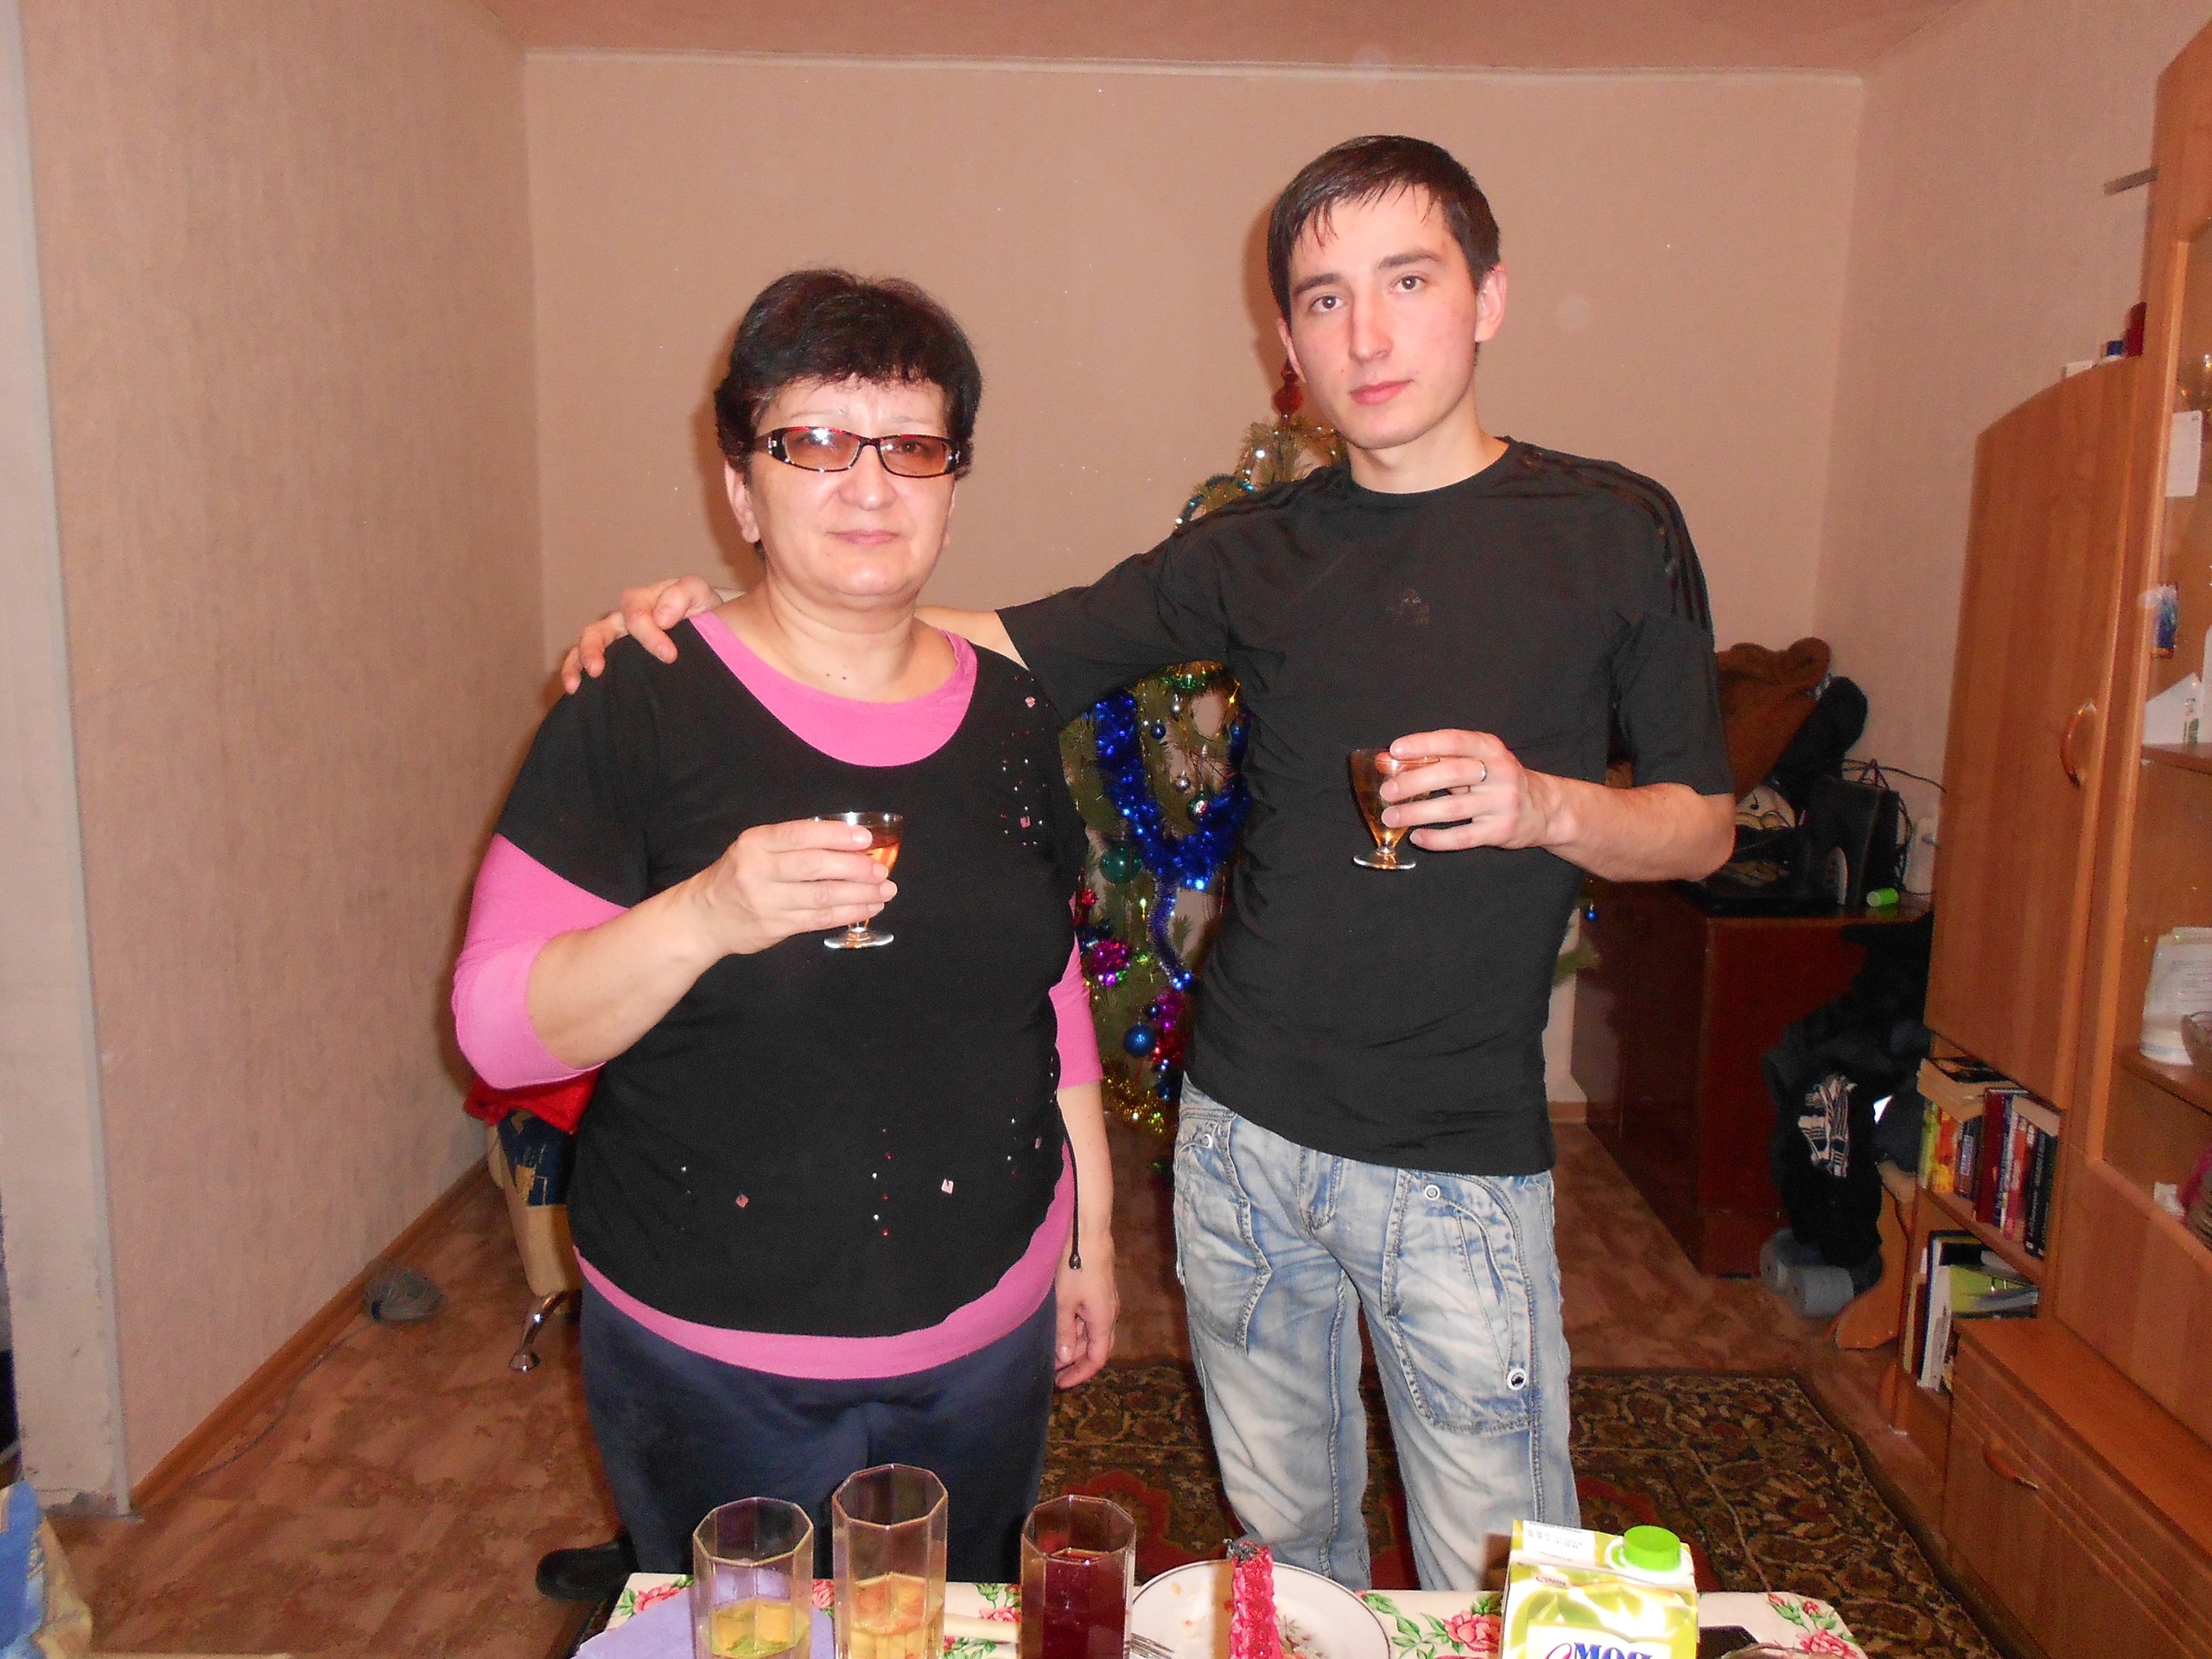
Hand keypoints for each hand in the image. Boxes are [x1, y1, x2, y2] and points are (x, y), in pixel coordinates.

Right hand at [558, 575, 723, 691]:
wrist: (715, 625)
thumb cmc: (704, 609)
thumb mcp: (699, 593)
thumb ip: (682, 595)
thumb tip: (660, 618)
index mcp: (643, 601)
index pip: (636, 616)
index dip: (650, 636)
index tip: (670, 656)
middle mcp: (623, 620)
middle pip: (598, 630)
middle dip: (593, 649)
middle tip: (598, 670)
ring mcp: (617, 640)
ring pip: (587, 647)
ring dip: (577, 664)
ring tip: (575, 684)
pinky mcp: (617, 659)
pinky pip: (588, 663)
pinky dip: (576, 674)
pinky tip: (575, 691)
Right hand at [681, 817, 896, 956]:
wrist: (704, 916)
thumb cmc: (740, 875)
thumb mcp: (756, 849)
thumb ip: (793, 844)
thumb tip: (850, 843)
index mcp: (755, 843)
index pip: (800, 835)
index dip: (836, 836)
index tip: (865, 839)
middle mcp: (758, 870)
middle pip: (814, 867)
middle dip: (854, 868)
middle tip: (881, 870)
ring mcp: (765, 902)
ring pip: (821, 897)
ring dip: (859, 894)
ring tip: (884, 891)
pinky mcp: (774, 927)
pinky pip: (818, 920)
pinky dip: (847, 913)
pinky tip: (868, 908)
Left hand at [1053, 1235, 1117, 1387]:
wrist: (1088, 1232)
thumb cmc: (1075, 1266)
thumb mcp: (1064, 1302)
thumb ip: (1063, 1331)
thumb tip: (1063, 1358)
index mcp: (1103, 1320)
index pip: (1097, 1358)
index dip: (1080, 1373)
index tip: (1061, 1383)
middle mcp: (1109, 1314)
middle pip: (1096, 1347)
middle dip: (1075, 1360)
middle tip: (1052, 1368)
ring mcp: (1107, 1301)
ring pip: (1092, 1332)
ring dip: (1074, 1343)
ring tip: (1051, 1347)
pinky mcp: (1101, 1290)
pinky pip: (1091, 1318)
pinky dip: (1076, 1327)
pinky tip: (1060, 1324)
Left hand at [1380, 729, 1551, 851]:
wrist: (1543, 808)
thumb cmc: (1496, 780)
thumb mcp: (1474, 761)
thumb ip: (1435, 758)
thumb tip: (1386, 759)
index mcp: (1490, 748)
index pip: (1454, 741)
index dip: (1423, 744)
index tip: (1395, 750)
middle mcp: (1500, 772)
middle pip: (1451, 774)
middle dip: (1414, 782)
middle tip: (1387, 791)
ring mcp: (1502, 803)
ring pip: (1453, 809)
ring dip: (1417, 813)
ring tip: (1392, 817)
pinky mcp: (1501, 831)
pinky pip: (1463, 837)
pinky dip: (1436, 839)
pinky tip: (1417, 836)